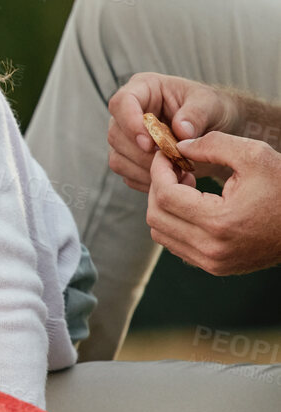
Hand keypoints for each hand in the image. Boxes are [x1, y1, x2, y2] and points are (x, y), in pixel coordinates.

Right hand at [107, 73, 235, 191]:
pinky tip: (173, 176)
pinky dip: (148, 180)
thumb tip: (181, 130)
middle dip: (143, 153)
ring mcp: (125, 137)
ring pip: (118, 158)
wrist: (218, 129)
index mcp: (144, 89)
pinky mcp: (129, 158)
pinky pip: (127, 174)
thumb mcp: (211, 104)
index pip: (121, 102)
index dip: (130, 123)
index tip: (150, 144)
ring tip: (178, 170)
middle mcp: (128, 112)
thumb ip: (197, 114)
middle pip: (116, 134)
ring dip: (146, 169)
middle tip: (173, 160)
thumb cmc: (212, 109)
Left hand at [146, 131, 280, 274]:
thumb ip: (212, 144)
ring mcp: (213, 262)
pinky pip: (176, 245)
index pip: (166, 196)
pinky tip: (193, 203)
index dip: (159, 171)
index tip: (165, 154)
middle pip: (156, 216)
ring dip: (164, 206)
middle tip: (175, 168)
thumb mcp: (255, 155)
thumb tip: (177, 146)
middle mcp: (212, 248)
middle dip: (158, 187)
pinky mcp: (215, 267)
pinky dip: (174, 223)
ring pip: (161, 234)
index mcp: (220, 222)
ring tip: (185, 184)